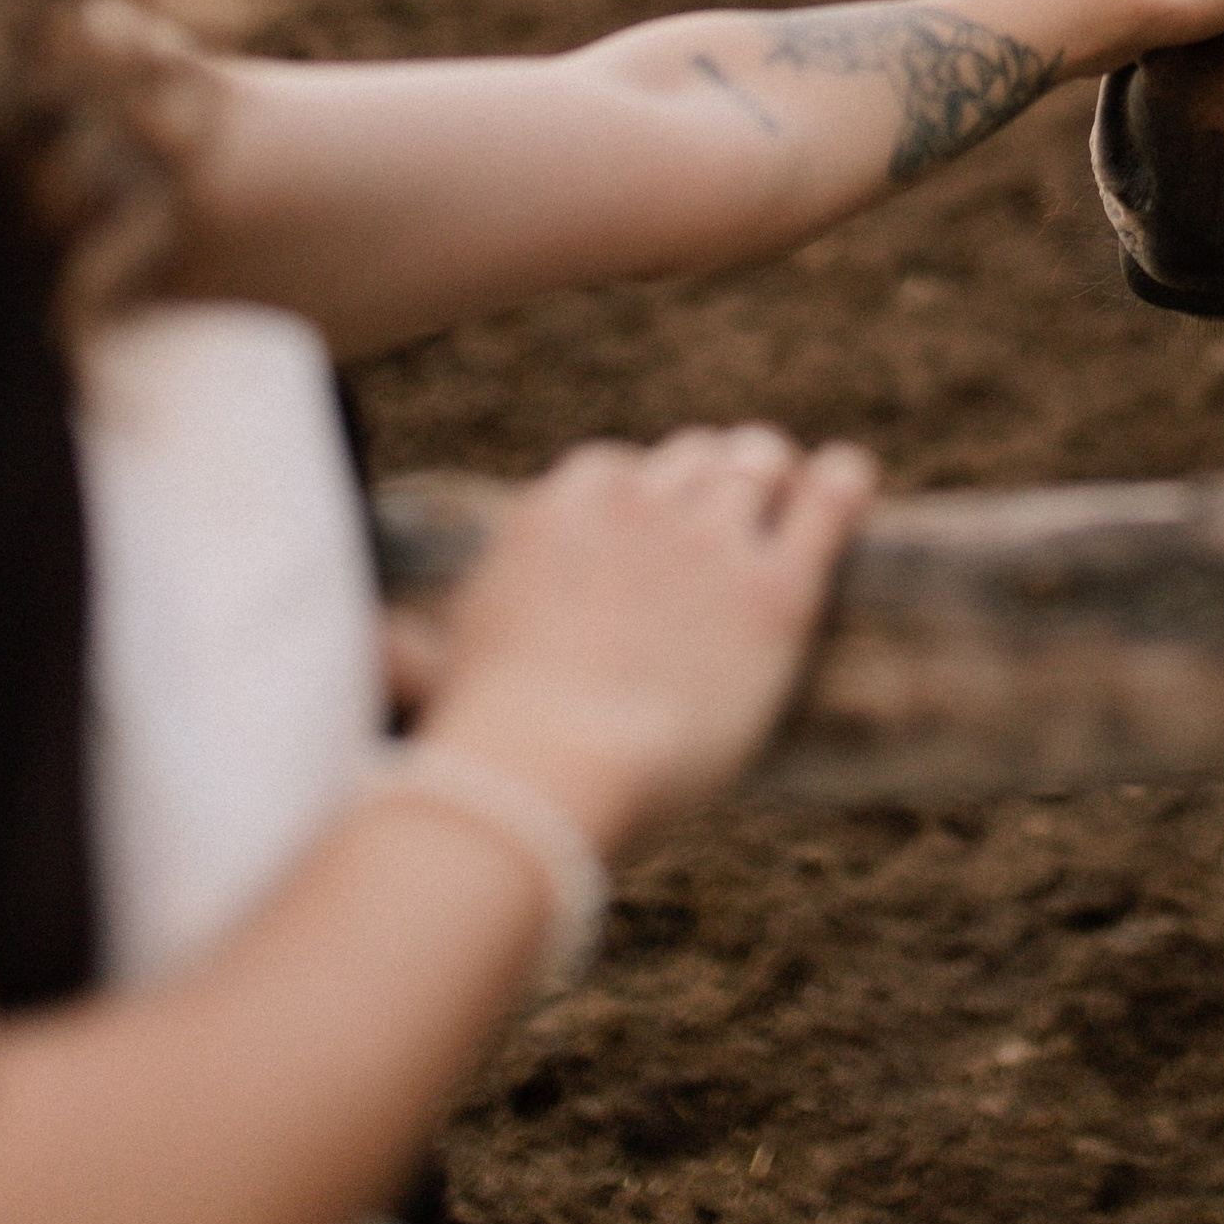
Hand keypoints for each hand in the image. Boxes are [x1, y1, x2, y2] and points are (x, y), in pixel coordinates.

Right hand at [394, 427, 876, 857]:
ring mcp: (709, 541)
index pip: (614, 468)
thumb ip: (410, 646)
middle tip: (729, 506)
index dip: (640, 495)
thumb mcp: (434, 672)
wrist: (551, 767)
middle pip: (694, 456)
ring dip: (773, 474)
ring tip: (791, 489)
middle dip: (713, 475)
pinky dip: (843, 484)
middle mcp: (636, 507)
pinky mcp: (775, 589)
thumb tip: (370, 648)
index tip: (648, 524)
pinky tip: (852, 477)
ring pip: (759, 465)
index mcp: (555, 512)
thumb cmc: (486, 743)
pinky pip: (825, 504)